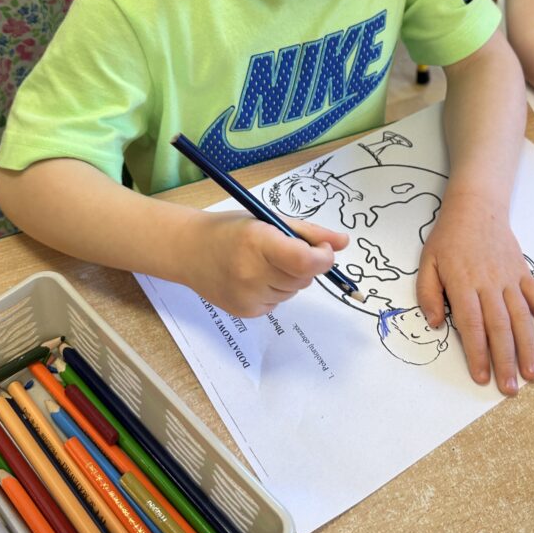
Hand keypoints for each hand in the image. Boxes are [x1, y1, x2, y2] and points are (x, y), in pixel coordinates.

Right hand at [183, 210, 348, 317]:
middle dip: (305, 264)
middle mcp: (252, 273)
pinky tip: (254, 277)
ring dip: (290, 278)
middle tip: (283, 250)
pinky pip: (279, 302)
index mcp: (258, 243)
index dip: (323, 257)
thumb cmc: (231, 230)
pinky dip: (275, 290)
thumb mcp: (268, 220)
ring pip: (294, 291)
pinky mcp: (246, 312)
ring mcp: (248, 296)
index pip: (304, 261)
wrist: (189, 251)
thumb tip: (344, 242)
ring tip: (263, 263)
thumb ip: (309, 233)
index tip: (323, 250)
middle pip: (304, 277)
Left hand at [416, 193, 533, 395]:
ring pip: (521, 318)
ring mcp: (509, 278)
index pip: (471, 325)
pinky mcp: (523, 272)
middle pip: (499, 327)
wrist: (476, 207)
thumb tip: (435, 323)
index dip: (477, 353)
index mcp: (462, 283)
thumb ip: (428, 293)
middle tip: (510, 388)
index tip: (482, 377)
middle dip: (505, 361)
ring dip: (527, 348)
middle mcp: (489, 284)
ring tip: (533, 375)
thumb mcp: (427, 263)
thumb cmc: (448, 238)